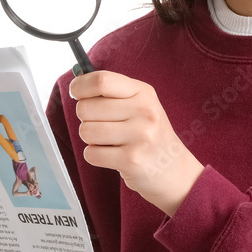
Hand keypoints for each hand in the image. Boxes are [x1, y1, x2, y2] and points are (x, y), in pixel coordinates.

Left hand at [70, 70, 203, 215]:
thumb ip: (112, 92)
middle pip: (87, 108)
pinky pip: (91, 153)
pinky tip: (113, 155)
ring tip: (110, 141)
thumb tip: (77, 84)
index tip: (76, 92)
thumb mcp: (140, 104)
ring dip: (90, 138)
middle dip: (86, 118)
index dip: (80, 86)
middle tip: (103, 124)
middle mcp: (144, 112)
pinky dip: (95, 156)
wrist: (175, 170)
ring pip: (86, 131)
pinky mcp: (131, 160)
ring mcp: (139, 136)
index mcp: (143, 92)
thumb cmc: (149, 133)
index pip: (102, 80)